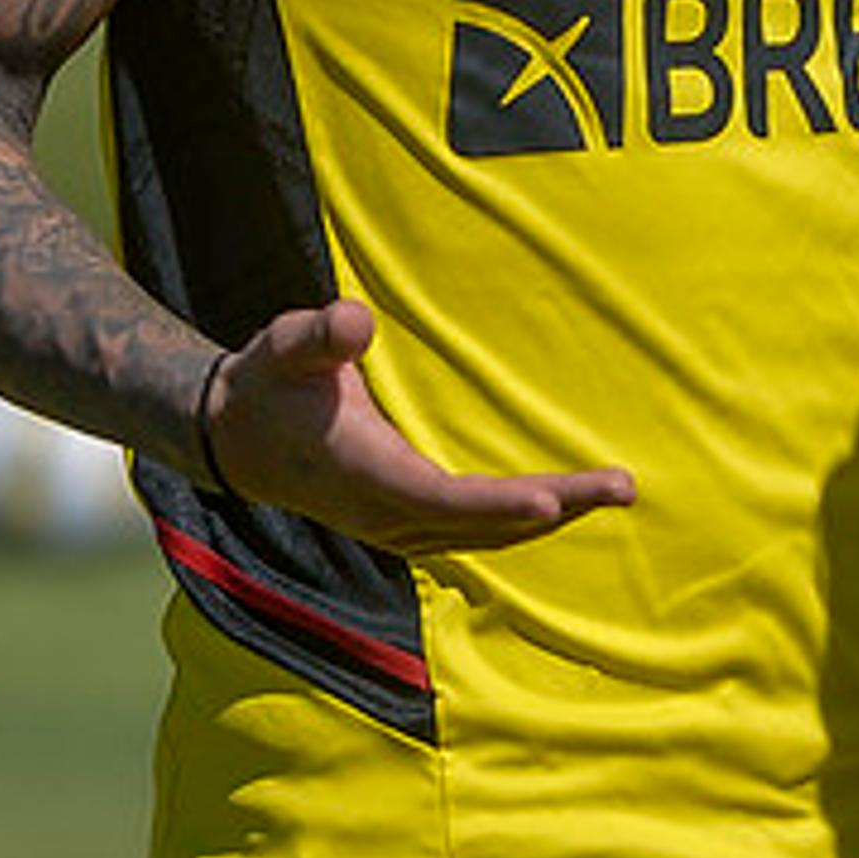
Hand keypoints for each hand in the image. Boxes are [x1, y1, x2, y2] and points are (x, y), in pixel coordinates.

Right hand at [204, 299, 635, 556]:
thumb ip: (318, 336)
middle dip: (556, 507)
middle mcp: (387, 514)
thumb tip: (356, 324)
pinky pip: (476, 529)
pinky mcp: (408, 523)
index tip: (553, 499)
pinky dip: (523, 521)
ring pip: (486, 533)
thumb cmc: (270, 384)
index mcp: (364, 474)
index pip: (443, 500)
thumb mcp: (283, 348)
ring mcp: (399, 527)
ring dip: (551, 516)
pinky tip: (566, 503)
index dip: (499, 504)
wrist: (236, 437)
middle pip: (483, 523)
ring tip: (614, 492)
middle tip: (622, 486)